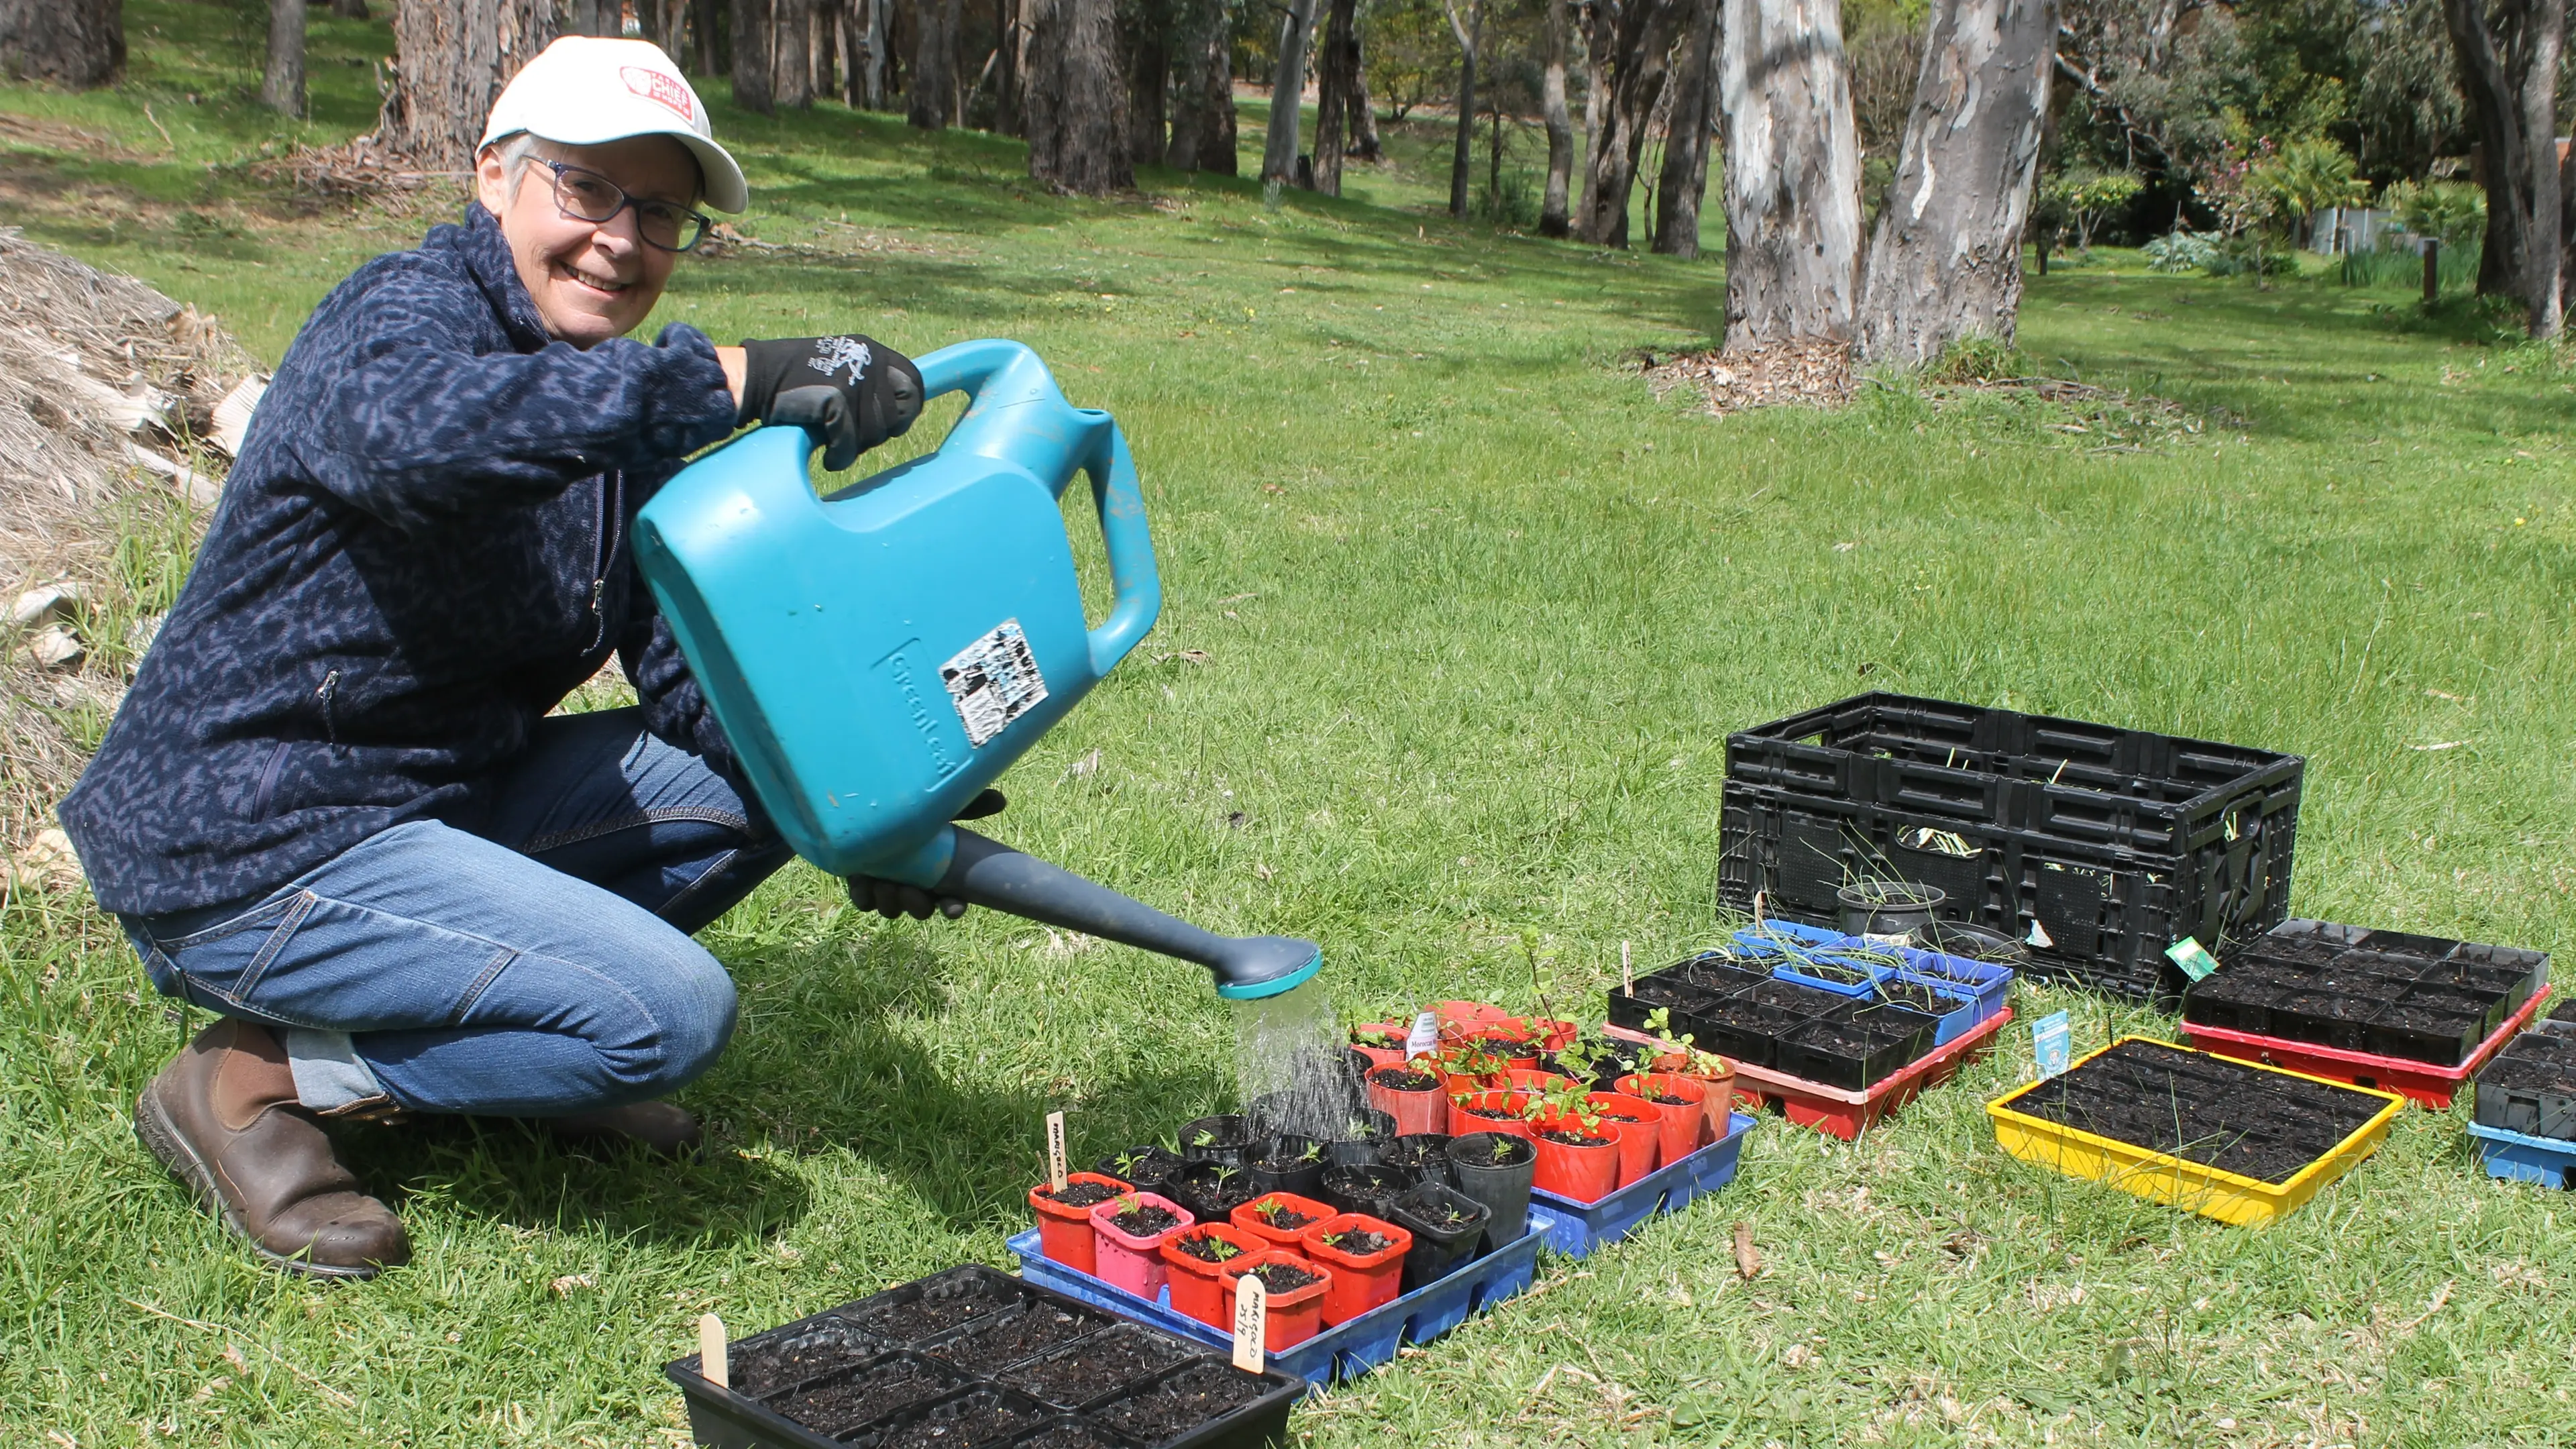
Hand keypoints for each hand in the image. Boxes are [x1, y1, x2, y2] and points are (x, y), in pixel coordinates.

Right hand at [735, 334, 922, 469]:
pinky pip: (849, 444)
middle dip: (876, 434)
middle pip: (896, 416)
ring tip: (832, 442)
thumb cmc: (796, 381)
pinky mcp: (835, 399)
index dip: (908, 410)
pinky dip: (839, 457)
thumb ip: (871, 382)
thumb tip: (903, 414)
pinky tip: (826, 455)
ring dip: (854, 447)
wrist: (755, 377)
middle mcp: (867, 360)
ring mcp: (852, 379)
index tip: (894, 426)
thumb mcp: (842, 367)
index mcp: (872, 350)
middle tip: (851, 436)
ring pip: (874, 435)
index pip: (914, 383)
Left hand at [843, 790, 1005, 919]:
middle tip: (910, 891)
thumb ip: (967, 805)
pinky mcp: (861, 883)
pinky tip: (864, 881)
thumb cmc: (907, 805)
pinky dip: (865, 896)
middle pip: (921, 909)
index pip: (951, 900)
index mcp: (937, 871)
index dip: (953, 908)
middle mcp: (914, 882)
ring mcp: (887, 885)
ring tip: (884, 884)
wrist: (863, 800)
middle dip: (917, 906)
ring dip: (891, 902)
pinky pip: (864, 901)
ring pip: (892, 908)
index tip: (951, 907)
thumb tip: (1000, 801)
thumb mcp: (939, 805)